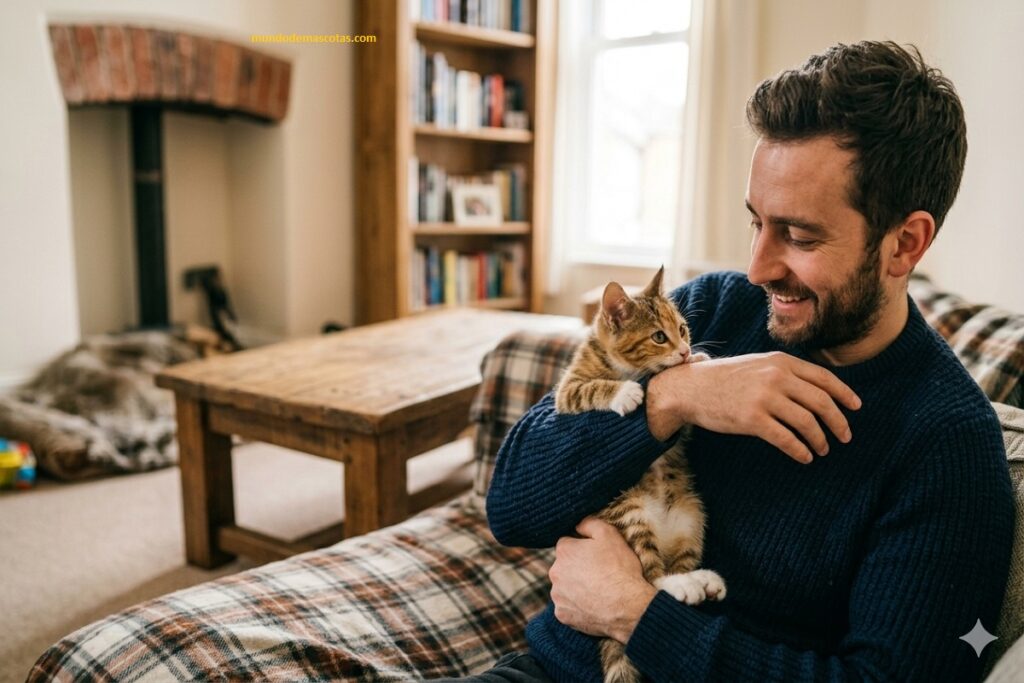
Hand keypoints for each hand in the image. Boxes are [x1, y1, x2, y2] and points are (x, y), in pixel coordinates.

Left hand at [549, 517, 656, 643]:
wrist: (628, 607)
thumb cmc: (620, 568)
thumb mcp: (610, 534)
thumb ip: (590, 523)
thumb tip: (578, 524)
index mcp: (564, 551)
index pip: (567, 544)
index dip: (582, 548)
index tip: (596, 556)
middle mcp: (555, 572)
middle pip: (564, 566)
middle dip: (577, 568)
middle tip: (598, 574)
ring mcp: (557, 596)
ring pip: (564, 587)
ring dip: (575, 587)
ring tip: (597, 591)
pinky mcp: (562, 615)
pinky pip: (567, 607)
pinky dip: (577, 606)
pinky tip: (593, 605)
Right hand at [646, 351, 861, 463]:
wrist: (690, 388)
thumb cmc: (725, 379)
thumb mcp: (757, 365)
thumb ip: (784, 372)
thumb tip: (817, 391)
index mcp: (780, 362)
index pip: (824, 378)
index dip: (844, 394)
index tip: (856, 408)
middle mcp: (776, 377)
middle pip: (821, 402)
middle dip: (838, 422)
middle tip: (845, 436)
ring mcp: (764, 398)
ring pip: (807, 422)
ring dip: (820, 439)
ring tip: (822, 449)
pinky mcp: (752, 419)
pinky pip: (786, 439)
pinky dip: (800, 451)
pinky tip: (805, 457)